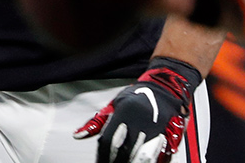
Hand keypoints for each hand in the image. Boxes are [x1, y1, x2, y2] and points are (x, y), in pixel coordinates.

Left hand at [75, 57, 200, 162]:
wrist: (163, 88)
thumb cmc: (136, 97)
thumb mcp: (113, 105)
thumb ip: (96, 123)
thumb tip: (77, 135)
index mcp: (124, 113)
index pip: (109, 141)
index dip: (103, 156)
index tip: (101, 162)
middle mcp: (140, 121)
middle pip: (125, 151)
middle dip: (117, 161)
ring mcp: (155, 129)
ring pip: (142, 155)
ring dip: (133, 162)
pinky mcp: (167, 134)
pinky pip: (158, 155)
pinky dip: (151, 162)